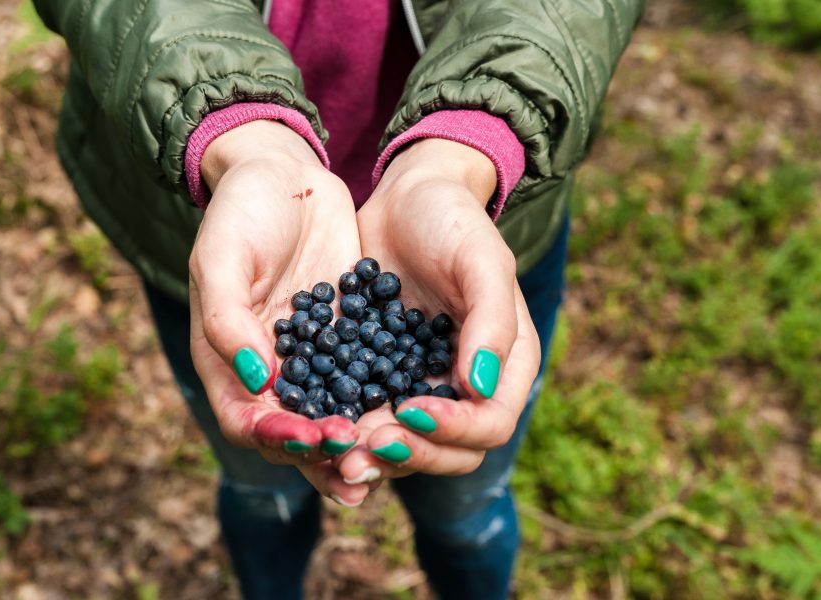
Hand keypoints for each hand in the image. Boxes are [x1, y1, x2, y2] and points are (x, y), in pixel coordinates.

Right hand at [188, 120, 369, 505]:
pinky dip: (382, 404)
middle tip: (359, 459)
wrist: (283, 172)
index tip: (312, 437)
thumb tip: (259, 381)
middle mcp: (268, 371)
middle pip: (292, 433)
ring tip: (387, 461)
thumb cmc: (239, 211)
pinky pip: (364, 382)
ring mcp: (310, 358)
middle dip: (323, 453)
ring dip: (356, 443)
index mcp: (225, 360)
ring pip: (331, 417)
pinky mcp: (347, 339)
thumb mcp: (221, 257)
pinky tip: (415, 416)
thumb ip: (229, 320)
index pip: (246, 419)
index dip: (277, 436)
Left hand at [335, 139, 540, 484]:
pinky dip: (346, 429)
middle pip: (450, 452)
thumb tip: (481, 388)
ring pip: (407, 445)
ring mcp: (422, 386)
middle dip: (410, 454)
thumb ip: (490, 322)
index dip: (454, 429)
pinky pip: (366, 417)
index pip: (490, 424)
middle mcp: (466, 387)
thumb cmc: (453, 221)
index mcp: (505, 366)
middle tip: (363, 448)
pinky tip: (315, 428)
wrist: (405, 197)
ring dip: (374, 456)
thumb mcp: (481, 261)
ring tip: (336, 455)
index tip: (409, 409)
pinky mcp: (380, 378)